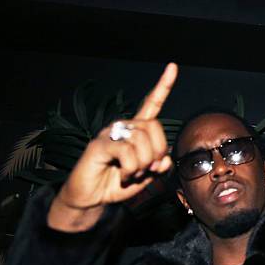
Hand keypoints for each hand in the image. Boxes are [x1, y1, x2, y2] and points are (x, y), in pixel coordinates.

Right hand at [48, 63, 177, 230]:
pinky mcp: (99, 145)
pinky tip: (123, 175)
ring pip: (141, 140)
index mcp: (136, 130)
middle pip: (153, 127)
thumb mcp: (146, 176)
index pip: (152, 103)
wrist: (91, 198)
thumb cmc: (117, 183)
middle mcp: (124, 126)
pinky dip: (131, 169)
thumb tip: (165, 159)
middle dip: (157, 152)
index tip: (173, 66)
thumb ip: (159, 165)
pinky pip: (126, 151)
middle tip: (148, 170)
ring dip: (143, 165)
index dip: (163, 86)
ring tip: (132, 174)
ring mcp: (110, 133)